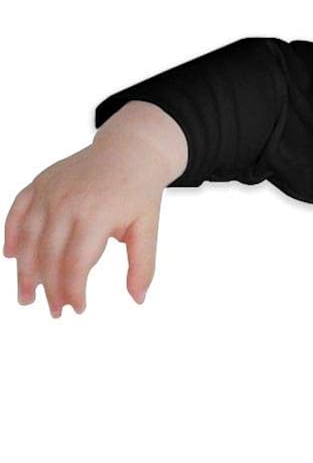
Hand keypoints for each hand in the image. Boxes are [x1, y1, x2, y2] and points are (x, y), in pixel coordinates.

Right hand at [3, 101, 185, 315]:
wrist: (129, 151)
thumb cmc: (139, 193)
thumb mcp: (148, 230)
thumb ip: (143, 266)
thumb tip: (138, 299)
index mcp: (95, 215)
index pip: (75, 262)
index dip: (73, 290)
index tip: (77, 309)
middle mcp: (66, 202)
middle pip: (49, 254)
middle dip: (49, 288)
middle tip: (54, 312)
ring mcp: (49, 191)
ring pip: (30, 237)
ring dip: (25, 270)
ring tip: (26, 296)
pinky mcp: (40, 183)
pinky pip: (18, 210)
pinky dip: (12, 234)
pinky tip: (11, 257)